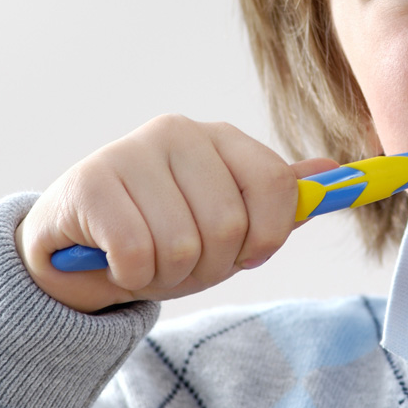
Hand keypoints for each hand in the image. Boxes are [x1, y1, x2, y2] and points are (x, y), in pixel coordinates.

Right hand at [17, 114, 337, 312]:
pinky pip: (137, 254)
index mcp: (220, 138)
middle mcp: (178, 132)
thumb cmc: (158, 233)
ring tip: (144, 259)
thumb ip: (275, 199)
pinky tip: (114, 260)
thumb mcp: (224, 221)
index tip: (241, 254)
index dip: (264, 238)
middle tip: (177, 260)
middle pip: (230, 226)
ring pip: (182, 245)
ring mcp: (131, 151)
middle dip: (206, 265)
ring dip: (165, 275)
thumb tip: (333, 172)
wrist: (73, 250)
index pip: (277, 188)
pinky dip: (130, 275)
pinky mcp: (90, 182)